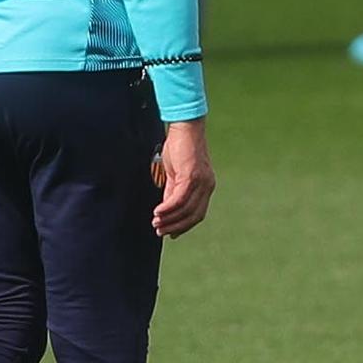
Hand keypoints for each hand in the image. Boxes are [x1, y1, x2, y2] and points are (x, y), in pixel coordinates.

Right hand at [153, 119, 215, 238]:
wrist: (185, 127)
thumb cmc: (179, 148)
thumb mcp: (176, 174)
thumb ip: (172, 191)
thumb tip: (166, 210)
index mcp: (206, 186)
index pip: (197, 213)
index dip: (184, 226)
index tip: (170, 234)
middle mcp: (207, 186)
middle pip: (194, 216)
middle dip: (176, 227)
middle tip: (159, 232)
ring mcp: (201, 182)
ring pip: (186, 209)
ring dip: (169, 219)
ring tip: (155, 223)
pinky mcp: (191, 176)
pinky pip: (179, 199)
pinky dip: (168, 208)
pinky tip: (157, 212)